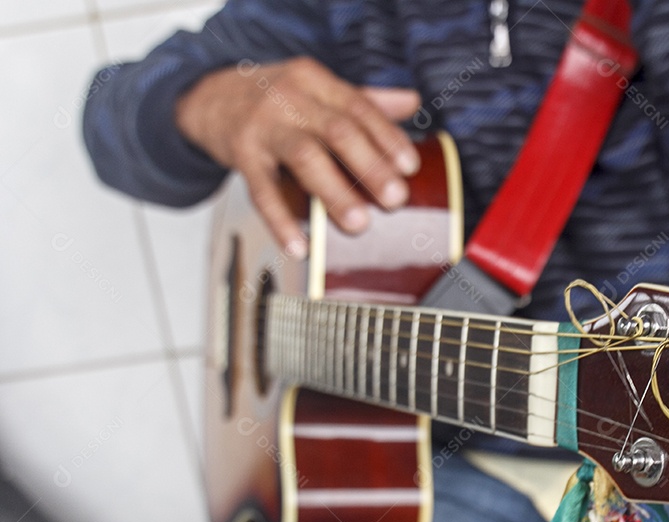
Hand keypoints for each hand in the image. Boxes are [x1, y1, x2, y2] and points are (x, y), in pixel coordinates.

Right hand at [175, 57, 420, 256]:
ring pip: (305, 158)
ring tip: (359, 224)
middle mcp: (289, 98)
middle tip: (396, 198)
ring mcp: (263, 127)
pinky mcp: (241, 155)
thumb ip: (364, 99)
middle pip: (337, 131)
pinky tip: (300, 246)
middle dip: (370, 166)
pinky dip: (281, 222)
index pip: (359, 108)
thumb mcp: (316, 89)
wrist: (207, 97)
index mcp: (315, 81)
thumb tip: (414, 102)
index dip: (387, 138)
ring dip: (335, 193)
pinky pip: (263, 192)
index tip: (410, 167)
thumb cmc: (274, 99)